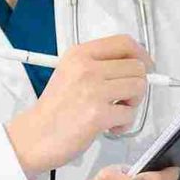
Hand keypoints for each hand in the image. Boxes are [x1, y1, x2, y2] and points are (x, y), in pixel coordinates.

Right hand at [6, 34, 149, 174]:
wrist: (34, 136)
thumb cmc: (54, 110)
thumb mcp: (71, 73)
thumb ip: (100, 66)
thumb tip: (137, 66)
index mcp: (80, 54)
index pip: (125, 42)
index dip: (142, 55)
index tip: (145, 67)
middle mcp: (87, 67)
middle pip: (137, 67)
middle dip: (136, 86)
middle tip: (122, 99)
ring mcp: (93, 89)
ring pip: (139, 88)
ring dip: (132, 105)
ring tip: (114, 113)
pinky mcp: (98, 113)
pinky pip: (129, 114)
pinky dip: (123, 124)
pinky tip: (108, 127)